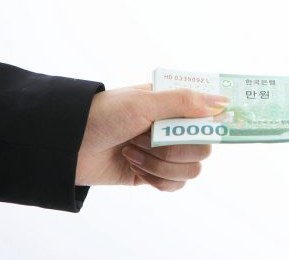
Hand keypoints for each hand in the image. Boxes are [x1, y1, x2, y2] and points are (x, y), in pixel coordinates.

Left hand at [76, 84, 227, 191]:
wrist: (67, 146)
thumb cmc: (103, 115)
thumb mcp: (143, 103)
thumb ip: (183, 102)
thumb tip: (221, 103)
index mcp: (173, 104)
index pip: (209, 112)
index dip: (216, 121)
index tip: (221, 126)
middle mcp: (173, 127)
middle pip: (204, 146)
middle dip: (176, 147)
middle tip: (147, 137)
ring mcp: (164, 152)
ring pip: (191, 169)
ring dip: (161, 163)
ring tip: (133, 152)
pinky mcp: (153, 175)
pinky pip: (175, 185)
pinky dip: (156, 179)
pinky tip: (134, 167)